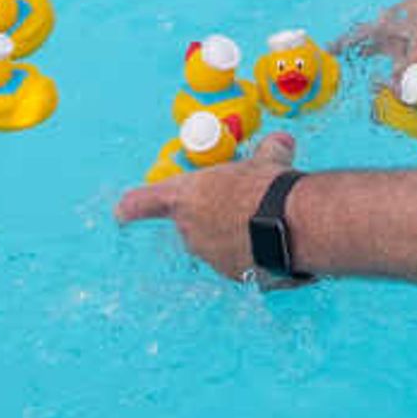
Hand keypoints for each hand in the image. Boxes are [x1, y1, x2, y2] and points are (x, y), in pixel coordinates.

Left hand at [112, 133, 296, 281]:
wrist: (295, 224)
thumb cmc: (269, 186)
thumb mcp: (266, 161)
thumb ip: (267, 153)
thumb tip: (281, 141)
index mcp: (186, 197)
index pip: (143, 202)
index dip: (132, 207)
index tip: (121, 212)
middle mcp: (191, 231)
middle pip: (192, 223)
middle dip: (214, 215)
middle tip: (244, 203)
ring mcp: (211, 257)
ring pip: (218, 244)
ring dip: (236, 236)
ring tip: (269, 222)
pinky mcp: (236, 276)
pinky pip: (242, 264)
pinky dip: (255, 255)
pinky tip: (278, 242)